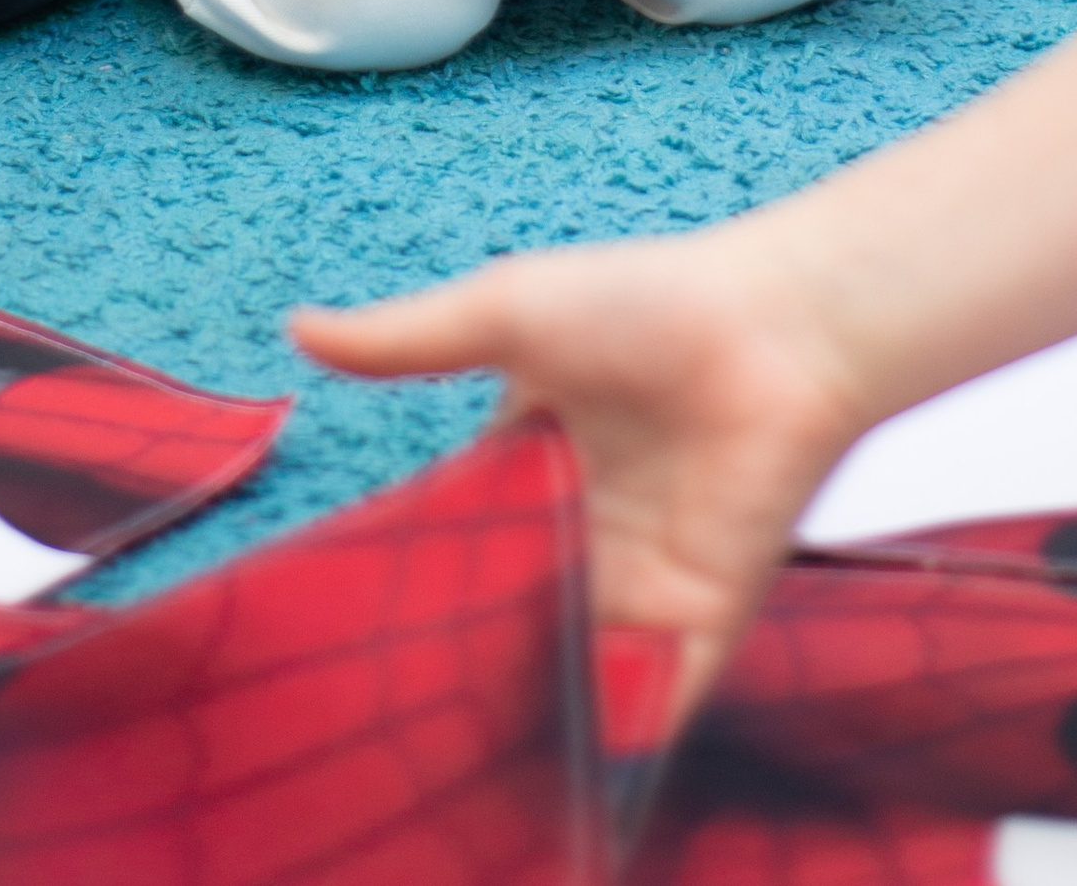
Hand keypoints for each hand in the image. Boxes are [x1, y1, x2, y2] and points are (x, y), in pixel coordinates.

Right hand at [291, 217, 866, 728]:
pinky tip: (555, 774)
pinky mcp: (700, 628)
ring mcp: (640, 590)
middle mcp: (583, 539)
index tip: (342, 639)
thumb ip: (406, 342)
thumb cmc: (648, 303)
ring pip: (567, 679)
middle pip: (508, 624)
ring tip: (450, 767)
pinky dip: (608, 745)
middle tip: (382, 722)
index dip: (412, 588)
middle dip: (460, 668)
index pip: (462, 548)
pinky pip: (647, 711)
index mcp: (535, 470)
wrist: (778, 328)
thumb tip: (297, 329)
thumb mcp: (507, 313)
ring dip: (524, 717)